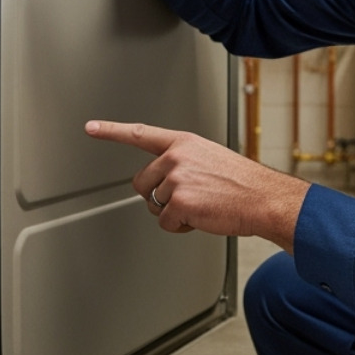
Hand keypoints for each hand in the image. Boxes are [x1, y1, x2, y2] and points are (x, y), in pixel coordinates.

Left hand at [85, 119, 307, 251]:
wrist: (264, 198)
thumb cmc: (242, 183)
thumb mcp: (211, 158)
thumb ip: (184, 162)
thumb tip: (164, 180)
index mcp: (184, 143)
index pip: (141, 134)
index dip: (112, 131)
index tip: (91, 127)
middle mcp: (177, 157)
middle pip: (143, 184)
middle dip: (159, 197)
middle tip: (188, 199)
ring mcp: (177, 179)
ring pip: (155, 205)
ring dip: (174, 213)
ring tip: (202, 206)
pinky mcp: (180, 202)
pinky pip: (166, 223)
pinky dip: (182, 227)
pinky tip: (202, 217)